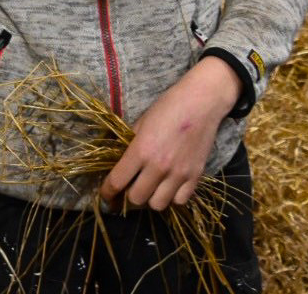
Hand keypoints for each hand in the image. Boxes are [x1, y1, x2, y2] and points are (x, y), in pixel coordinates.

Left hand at [98, 56, 240, 211]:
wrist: (201, 103)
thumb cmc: (168, 107)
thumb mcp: (141, 122)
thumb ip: (130, 144)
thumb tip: (119, 161)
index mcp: (141, 150)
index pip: (117, 181)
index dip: (107, 192)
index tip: (106, 196)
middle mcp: (159, 167)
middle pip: (136, 198)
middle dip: (129, 195)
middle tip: (131, 186)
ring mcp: (179, 174)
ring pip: (157, 204)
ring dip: (151, 198)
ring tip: (151, 188)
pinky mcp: (196, 176)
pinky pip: (180, 201)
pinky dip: (172, 197)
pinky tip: (170, 186)